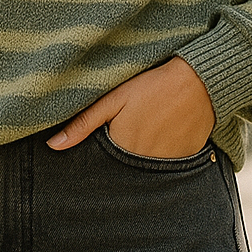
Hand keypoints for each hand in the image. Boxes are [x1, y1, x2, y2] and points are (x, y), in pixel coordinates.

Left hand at [47, 57, 214, 158]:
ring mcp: (167, 166)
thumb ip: (83, 123)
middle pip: (123, 170)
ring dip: (141, 159)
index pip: (102, 166)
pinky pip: (167, 167)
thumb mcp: (113, 99)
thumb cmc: (152, 86)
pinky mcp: (186, 161)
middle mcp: (144, 164)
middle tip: (129, 132)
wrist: (199, 81)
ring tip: (147, 131)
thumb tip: (52, 146)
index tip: (103, 142)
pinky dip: (162, 157)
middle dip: (119, 159)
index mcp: (122, 149)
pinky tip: (164, 135)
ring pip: (145, 171)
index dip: (98, 158)